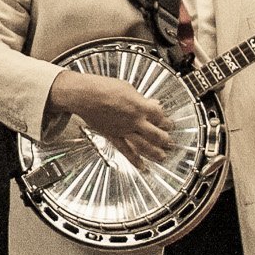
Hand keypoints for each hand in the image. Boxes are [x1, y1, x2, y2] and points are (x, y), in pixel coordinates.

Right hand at [50, 69, 171, 167]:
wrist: (85, 95)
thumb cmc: (103, 87)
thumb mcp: (127, 88)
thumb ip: (141, 98)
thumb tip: (150, 102)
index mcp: (140, 106)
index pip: (160, 116)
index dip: (166, 120)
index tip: (168, 123)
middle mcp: (135, 120)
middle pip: (156, 134)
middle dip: (165, 139)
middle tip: (169, 141)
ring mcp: (124, 130)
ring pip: (144, 145)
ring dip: (155, 152)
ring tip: (162, 157)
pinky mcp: (113, 135)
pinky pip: (126, 150)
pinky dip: (134, 160)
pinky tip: (142, 166)